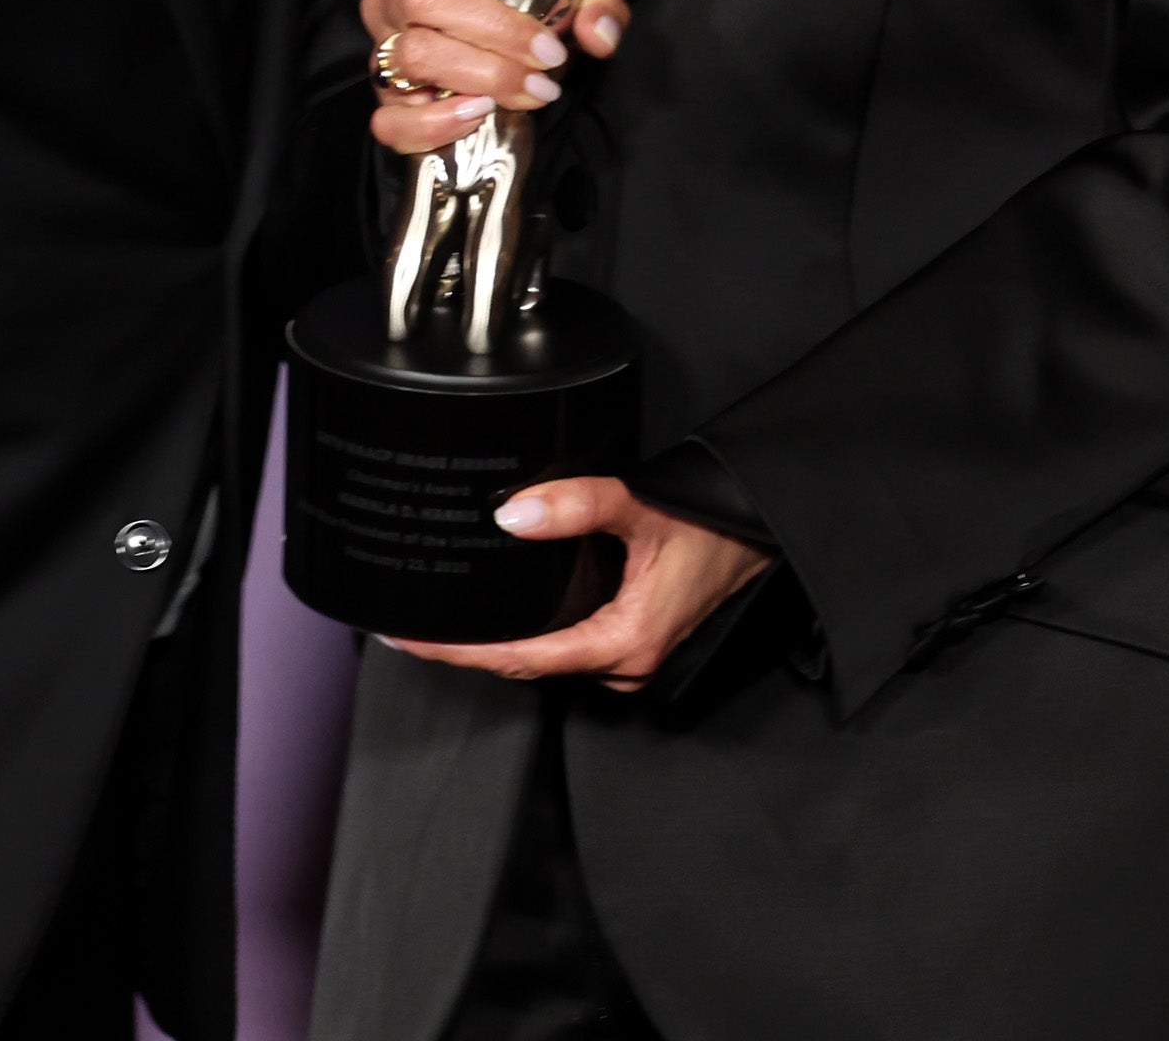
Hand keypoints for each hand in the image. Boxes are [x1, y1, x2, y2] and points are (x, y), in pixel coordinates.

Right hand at [362, 0, 630, 158]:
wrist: (506, 81)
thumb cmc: (523, 26)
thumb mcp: (567, 3)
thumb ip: (594, 5)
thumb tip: (597, 30)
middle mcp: (389, 0)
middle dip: (493, 26)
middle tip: (547, 52)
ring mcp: (382, 56)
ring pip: (413, 54)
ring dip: (483, 73)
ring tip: (533, 88)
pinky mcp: (387, 108)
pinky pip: (392, 119)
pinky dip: (436, 121)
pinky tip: (478, 114)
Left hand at [386, 478, 770, 689]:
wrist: (761, 535)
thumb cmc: (716, 529)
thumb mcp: (645, 509)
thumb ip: (580, 505)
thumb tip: (514, 516)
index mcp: (622, 643)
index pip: (520, 657)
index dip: (461, 652)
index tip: (414, 640)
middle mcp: (621, 662)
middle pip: (525, 663)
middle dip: (466, 650)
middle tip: (408, 628)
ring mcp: (625, 657)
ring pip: (543, 657)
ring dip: (494, 642)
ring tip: (439, 622)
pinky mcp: (627, 643)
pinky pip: (562, 646)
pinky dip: (524, 633)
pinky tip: (497, 613)